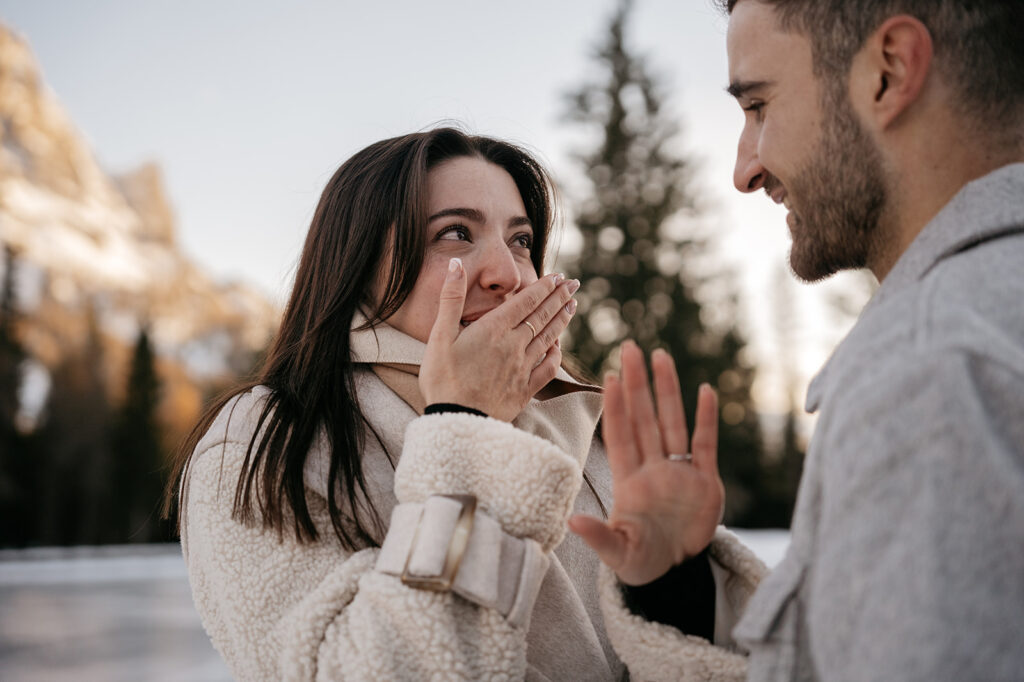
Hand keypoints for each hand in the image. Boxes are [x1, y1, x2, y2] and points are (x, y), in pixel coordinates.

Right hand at [419, 258, 578, 421]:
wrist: (456, 422)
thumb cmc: (443, 379)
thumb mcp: (439, 336)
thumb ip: (451, 299)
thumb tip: (457, 264)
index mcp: (494, 330)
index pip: (526, 301)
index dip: (544, 287)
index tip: (558, 276)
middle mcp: (514, 345)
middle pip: (542, 316)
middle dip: (560, 297)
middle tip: (574, 284)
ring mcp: (522, 368)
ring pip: (549, 338)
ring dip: (562, 319)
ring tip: (573, 306)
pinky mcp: (525, 389)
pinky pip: (548, 368)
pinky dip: (557, 354)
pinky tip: (560, 347)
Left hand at [569, 341, 723, 584]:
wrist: (676, 573)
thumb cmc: (639, 561)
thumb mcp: (616, 552)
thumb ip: (597, 536)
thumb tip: (571, 522)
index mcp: (629, 481)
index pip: (621, 435)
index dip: (615, 407)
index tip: (607, 377)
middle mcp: (653, 469)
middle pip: (644, 418)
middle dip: (637, 384)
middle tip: (630, 348)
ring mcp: (680, 472)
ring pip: (672, 421)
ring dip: (667, 390)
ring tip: (660, 356)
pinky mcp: (706, 481)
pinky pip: (705, 444)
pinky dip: (705, 418)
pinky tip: (704, 390)